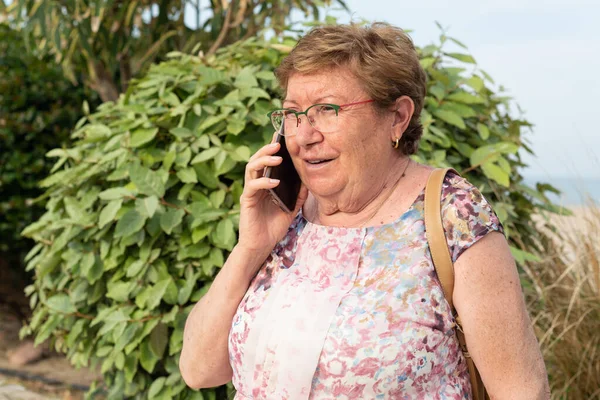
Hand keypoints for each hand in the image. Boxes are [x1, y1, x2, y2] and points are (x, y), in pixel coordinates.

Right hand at [237, 140, 307, 257]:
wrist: (261, 245)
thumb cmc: (274, 227)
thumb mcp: (292, 209)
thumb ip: (298, 195)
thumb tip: (309, 180)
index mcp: (266, 183)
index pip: (267, 161)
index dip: (272, 148)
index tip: (282, 136)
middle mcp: (256, 184)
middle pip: (256, 159)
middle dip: (266, 149)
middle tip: (279, 143)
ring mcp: (250, 191)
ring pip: (251, 168)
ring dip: (263, 160)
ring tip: (277, 157)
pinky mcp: (247, 201)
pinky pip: (253, 186)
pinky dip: (264, 182)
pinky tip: (275, 182)